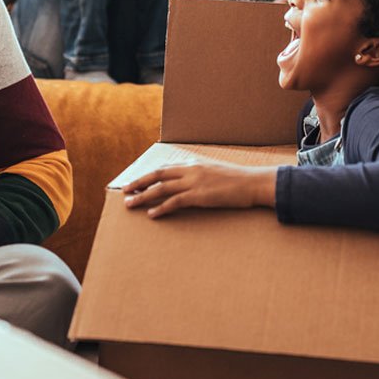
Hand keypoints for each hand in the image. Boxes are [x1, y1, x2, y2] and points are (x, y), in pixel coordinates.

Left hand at [123, 161, 276, 217]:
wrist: (254, 182)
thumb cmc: (238, 181)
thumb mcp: (215, 173)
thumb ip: (200, 175)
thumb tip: (190, 183)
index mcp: (193, 164)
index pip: (164, 168)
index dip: (148, 176)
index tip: (135, 182)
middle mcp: (190, 170)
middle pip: (157, 175)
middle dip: (138, 183)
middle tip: (125, 192)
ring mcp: (194, 182)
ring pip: (161, 188)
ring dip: (143, 197)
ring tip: (130, 205)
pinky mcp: (200, 195)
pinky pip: (175, 202)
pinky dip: (161, 208)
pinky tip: (152, 215)